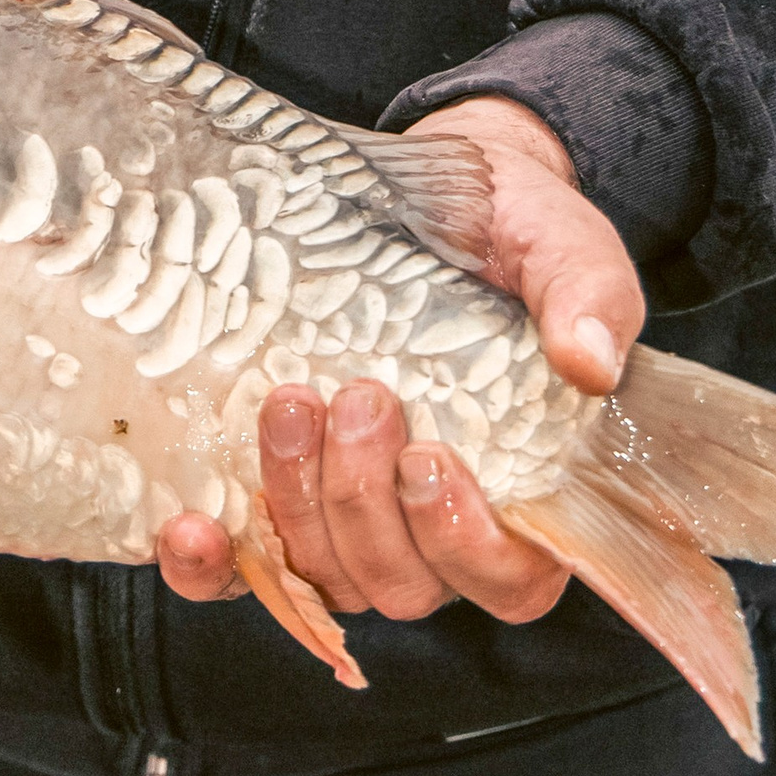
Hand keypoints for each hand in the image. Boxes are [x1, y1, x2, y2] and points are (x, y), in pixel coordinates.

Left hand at [155, 97, 643, 625]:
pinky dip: (210, 566)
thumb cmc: (512, 235)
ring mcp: (349, 512)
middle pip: (399, 583)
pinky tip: (186, 524)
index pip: (508, 581)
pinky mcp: (280, 488)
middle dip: (364, 503)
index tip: (429, 460)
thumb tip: (590, 361)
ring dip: (297, 503)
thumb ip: (590, 296)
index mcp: (524, 492)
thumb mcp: (564, 246)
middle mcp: (432, 525)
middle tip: (356, 397)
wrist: (432, 192)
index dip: (465, 545)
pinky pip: (243, 567)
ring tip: (290, 402)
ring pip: (322, 572)